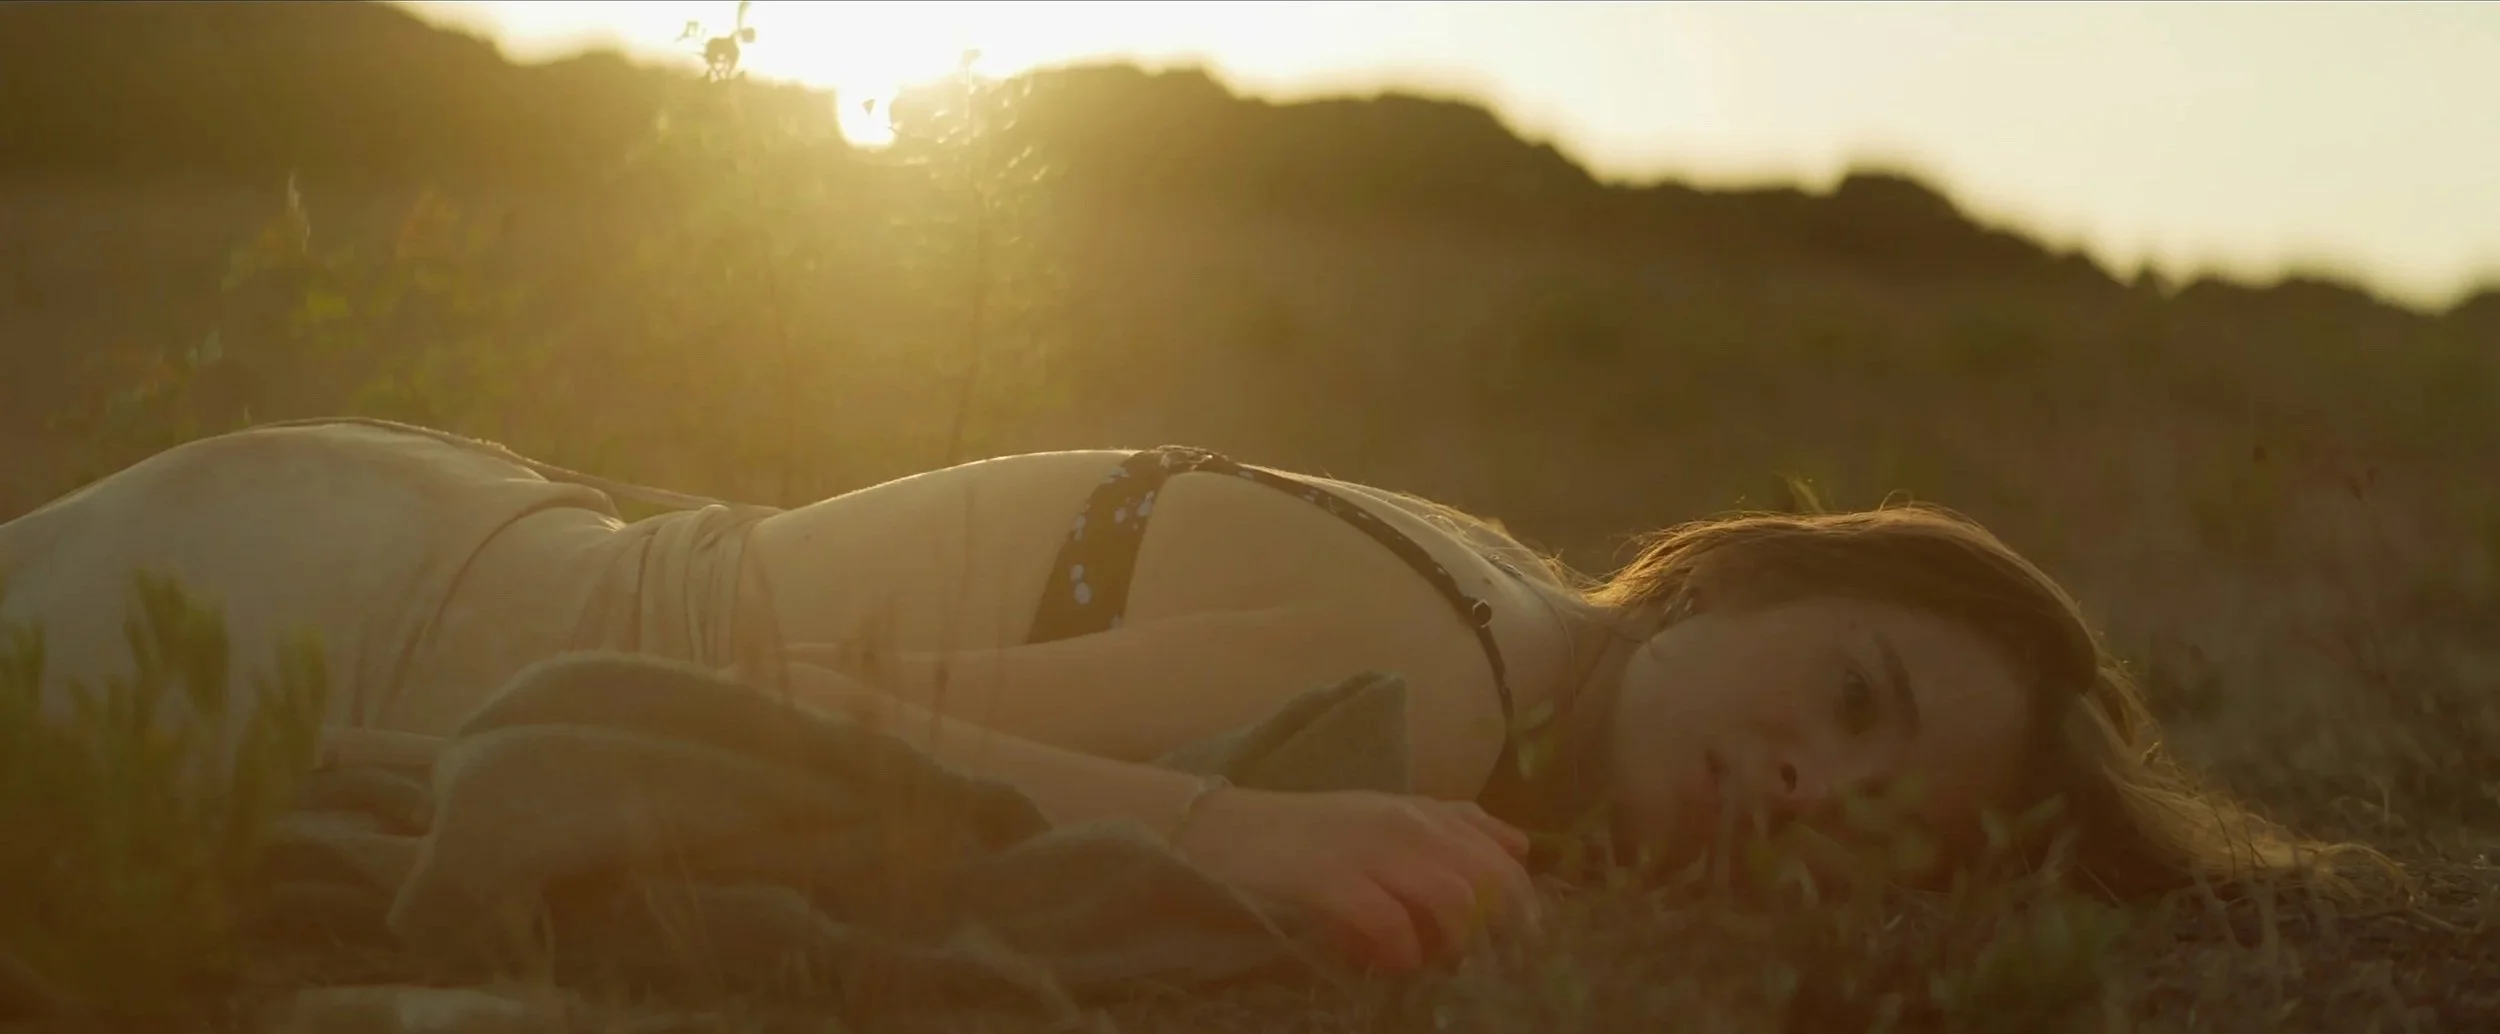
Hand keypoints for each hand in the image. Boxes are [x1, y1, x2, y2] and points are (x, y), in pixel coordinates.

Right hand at [1170, 787, 1540, 971]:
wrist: (1221, 833)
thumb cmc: (1306, 836)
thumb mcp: (1385, 817)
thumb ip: (1451, 827)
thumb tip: (1519, 847)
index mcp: (1422, 812)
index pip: (1501, 858)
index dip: (1520, 910)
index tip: (1516, 951)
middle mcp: (1405, 824)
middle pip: (1488, 882)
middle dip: (1493, 934)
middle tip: (1473, 967)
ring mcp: (1369, 850)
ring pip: (1451, 902)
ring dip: (1447, 946)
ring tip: (1424, 963)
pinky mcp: (1331, 880)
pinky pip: (1391, 927)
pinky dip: (1398, 954)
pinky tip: (1385, 963)